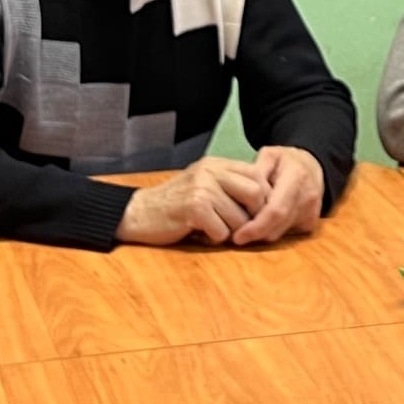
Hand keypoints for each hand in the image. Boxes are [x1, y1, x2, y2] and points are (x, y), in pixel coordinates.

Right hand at [116, 158, 269, 245]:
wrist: (138, 213)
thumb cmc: (175, 204)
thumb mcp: (203, 184)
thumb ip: (229, 185)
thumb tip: (266, 200)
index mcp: (216, 164)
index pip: (257, 176)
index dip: (262, 198)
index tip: (254, 214)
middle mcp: (211, 171)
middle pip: (256, 194)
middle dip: (253, 217)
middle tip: (240, 229)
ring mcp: (203, 188)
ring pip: (240, 219)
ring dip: (230, 232)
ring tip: (212, 230)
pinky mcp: (194, 208)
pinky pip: (222, 232)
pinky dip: (213, 239)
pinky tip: (199, 234)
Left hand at [231, 146, 325, 244]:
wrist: (312, 167)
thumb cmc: (285, 161)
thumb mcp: (269, 155)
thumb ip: (256, 171)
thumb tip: (244, 192)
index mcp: (296, 178)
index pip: (276, 210)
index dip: (256, 227)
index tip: (237, 236)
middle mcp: (307, 198)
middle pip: (278, 227)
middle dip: (255, 234)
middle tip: (237, 235)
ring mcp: (311, 213)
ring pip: (281, 234)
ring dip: (262, 234)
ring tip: (248, 225)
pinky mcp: (310, 223)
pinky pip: (286, 234)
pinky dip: (272, 230)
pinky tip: (265, 220)